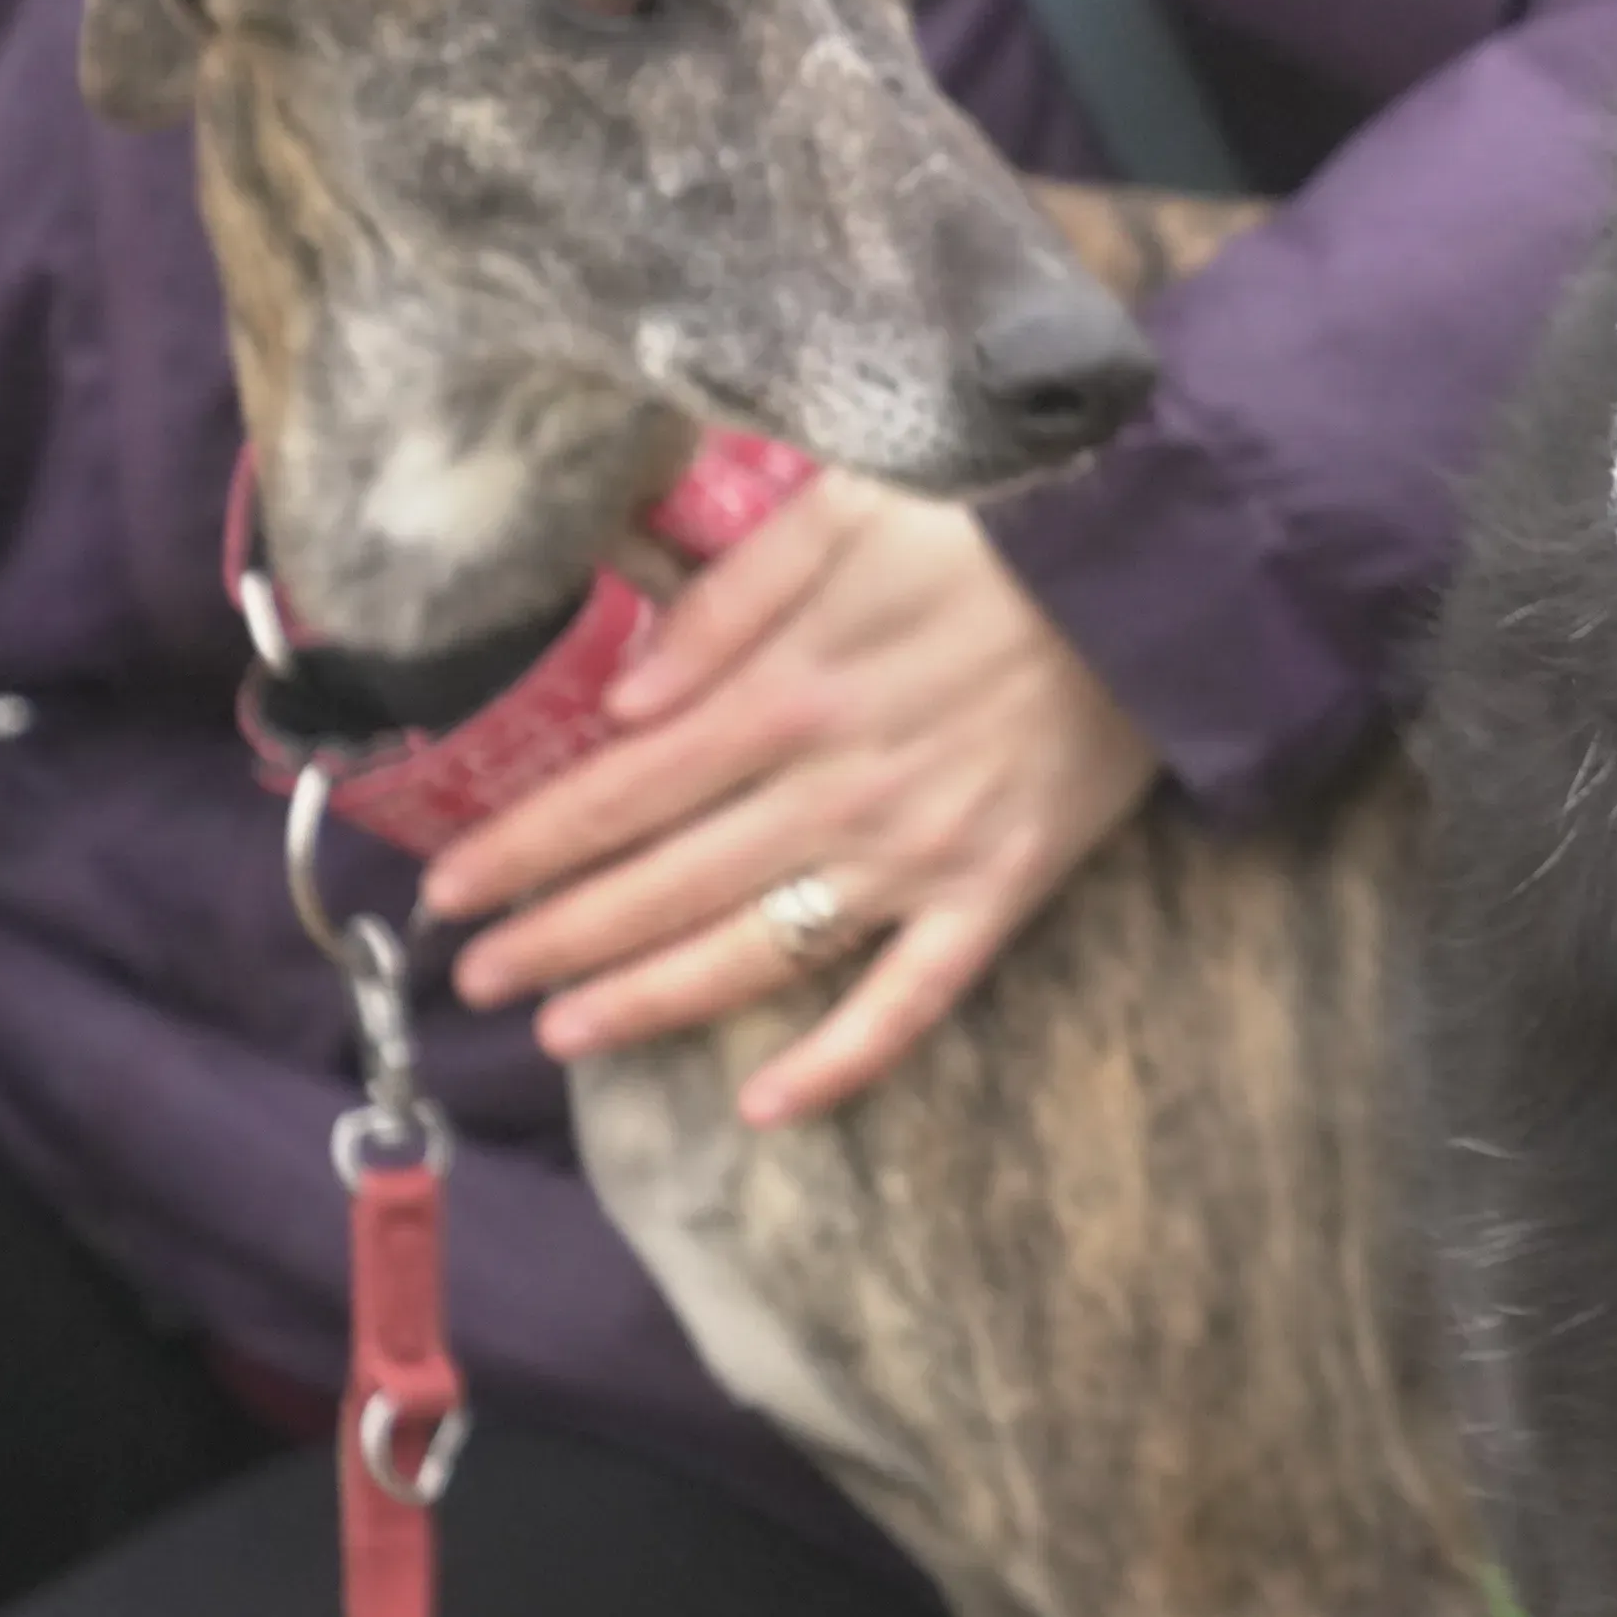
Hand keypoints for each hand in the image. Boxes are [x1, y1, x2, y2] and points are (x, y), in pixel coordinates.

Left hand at [422, 474, 1159, 1127]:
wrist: (1171, 565)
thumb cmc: (998, 526)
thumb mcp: (845, 511)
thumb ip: (727, 598)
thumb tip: (625, 697)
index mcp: (789, 691)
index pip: (618, 789)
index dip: (523, 845)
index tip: (445, 887)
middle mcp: (839, 788)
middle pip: (664, 880)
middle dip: (554, 934)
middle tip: (472, 979)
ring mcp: (921, 852)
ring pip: (758, 950)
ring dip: (650, 999)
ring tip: (563, 1033)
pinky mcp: (1001, 889)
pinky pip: (913, 996)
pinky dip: (843, 1059)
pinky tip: (767, 1105)